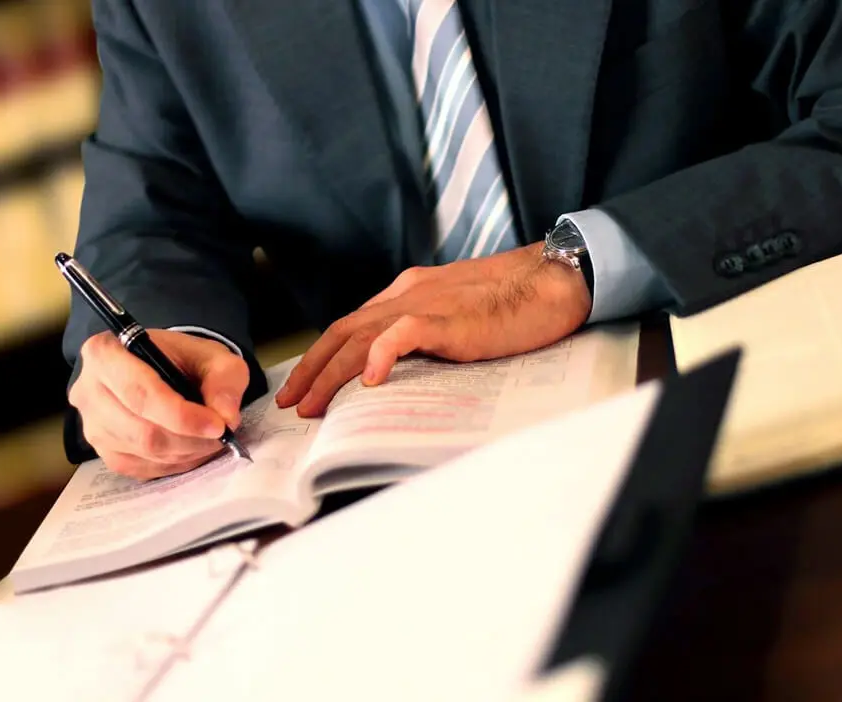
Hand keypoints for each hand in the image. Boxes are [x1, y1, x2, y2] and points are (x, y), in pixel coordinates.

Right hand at [70, 329, 249, 479]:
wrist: (159, 369)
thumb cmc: (180, 359)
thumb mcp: (210, 355)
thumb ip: (224, 379)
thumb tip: (227, 416)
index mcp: (104, 353)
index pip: (139, 392)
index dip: (180, 415)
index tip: (217, 425)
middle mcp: (88, 391)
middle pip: (141, 429)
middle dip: (188, 439)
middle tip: (220, 435)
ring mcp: (91, 426)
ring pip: (143, 452)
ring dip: (185, 452)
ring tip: (208, 440)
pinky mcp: (103, 452)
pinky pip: (141, 468)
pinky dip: (173, 463)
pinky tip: (189, 449)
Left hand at [277, 243, 590, 415]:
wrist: (550, 281)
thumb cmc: (510, 302)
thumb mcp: (452, 315)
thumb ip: (422, 332)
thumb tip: (395, 365)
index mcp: (405, 294)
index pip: (350, 326)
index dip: (322, 356)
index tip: (303, 386)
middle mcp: (405, 296)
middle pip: (343, 332)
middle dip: (312, 369)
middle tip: (291, 403)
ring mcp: (424, 305)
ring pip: (361, 337)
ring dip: (332, 373)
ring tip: (314, 405)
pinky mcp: (447, 318)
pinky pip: (403, 334)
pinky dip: (381, 355)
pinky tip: (370, 380)